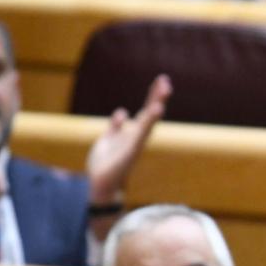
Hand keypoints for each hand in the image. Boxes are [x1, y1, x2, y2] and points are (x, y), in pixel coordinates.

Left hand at [87, 74, 170, 205]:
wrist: (99, 186)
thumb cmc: (104, 166)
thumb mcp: (107, 140)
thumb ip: (115, 127)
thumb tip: (122, 112)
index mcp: (132, 133)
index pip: (146, 110)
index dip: (153, 95)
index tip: (161, 79)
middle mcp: (137, 137)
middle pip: (150, 113)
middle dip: (157, 97)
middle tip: (166, 80)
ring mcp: (135, 143)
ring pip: (149, 121)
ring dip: (156, 105)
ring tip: (164, 90)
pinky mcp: (131, 150)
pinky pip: (141, 133)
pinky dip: (149, 121)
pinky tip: (155, 110)